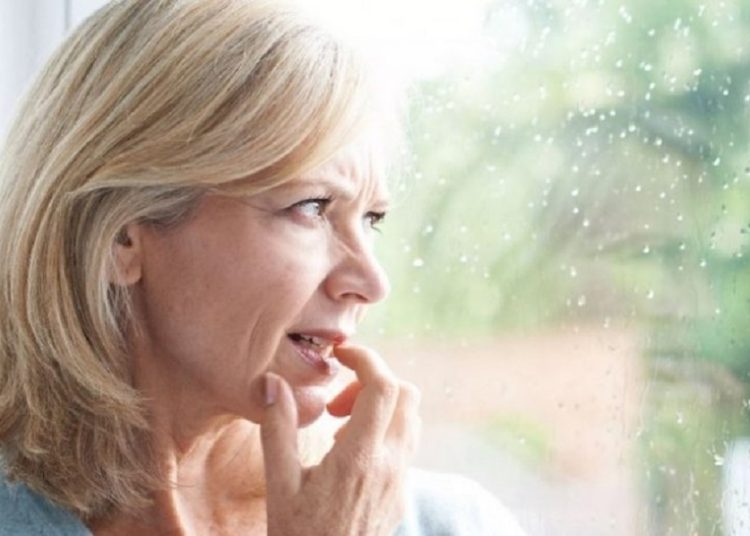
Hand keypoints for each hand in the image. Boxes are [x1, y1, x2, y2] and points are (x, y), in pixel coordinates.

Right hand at [257, 344, 420, 535]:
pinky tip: (350, 452)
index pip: (384, 386)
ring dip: (382, 405)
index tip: (341, 355)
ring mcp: (401, 480)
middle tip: (336, 402)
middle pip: (406, 394)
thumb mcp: (280, 484)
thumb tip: (272, 381)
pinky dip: (386, 428)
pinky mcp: (401, 493)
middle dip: (374, 381)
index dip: (366, 358)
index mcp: (360, 457)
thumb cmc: (299, 535)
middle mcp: (391, 465)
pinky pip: (407, 443)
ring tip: (340, 425)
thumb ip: (278, 428)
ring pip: (410, 418)